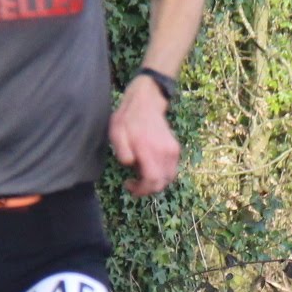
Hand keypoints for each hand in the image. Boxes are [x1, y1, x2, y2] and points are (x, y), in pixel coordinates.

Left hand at [108, 76, 179, 196]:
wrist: (147, 101)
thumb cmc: (128, 118)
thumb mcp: (116, 132)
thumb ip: (122, 151)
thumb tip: (131, 164)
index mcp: (148, 148)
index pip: (152, 180)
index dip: (141, 190)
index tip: (129, 185)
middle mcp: (165, 152)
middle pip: (162, 183)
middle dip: (147, 189)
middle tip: (134, 183)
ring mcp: (173, 151)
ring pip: (168, 178)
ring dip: (155, 182)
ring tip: (141, 174)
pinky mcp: (176, 149)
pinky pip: (171, 170)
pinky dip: (161, 174)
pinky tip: (149, 166)